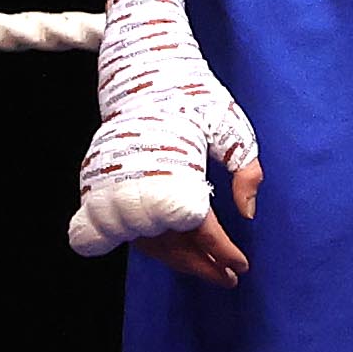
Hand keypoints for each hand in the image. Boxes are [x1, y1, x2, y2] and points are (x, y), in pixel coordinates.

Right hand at [68, 0, 260, 286]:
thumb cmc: (193, 96)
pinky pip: (130, 230)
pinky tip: (181, 250)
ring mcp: (117, 186)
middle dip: (202, 266)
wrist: (143, 73)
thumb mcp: (232, 127)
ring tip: (212, 268)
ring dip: (180, 260)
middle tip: (230, 278)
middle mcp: (140, 181)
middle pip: (170, 243)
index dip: (221, 250)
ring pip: (148, 241)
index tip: (242, 265)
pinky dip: (156, 245)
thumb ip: (246, 170)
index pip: (198, 224)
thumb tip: (248, 213)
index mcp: (174, 166)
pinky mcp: (104, 188)